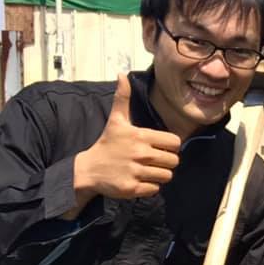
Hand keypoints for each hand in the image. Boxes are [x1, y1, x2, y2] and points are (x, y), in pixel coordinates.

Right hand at [74, 73, 181, 201]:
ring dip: (160, 175)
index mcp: (141, 136)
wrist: (89, 169)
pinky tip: (139, 180)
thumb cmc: (107, 144)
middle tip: (153, 160)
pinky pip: (155, 189)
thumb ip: (123, 98)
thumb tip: (122, 75)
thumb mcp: (116, 120)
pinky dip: (150, 187)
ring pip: (167, 176)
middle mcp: (140, 154)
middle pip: (174, 161)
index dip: (171, 146)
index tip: (160, 147)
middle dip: (166, 162)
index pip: (175, 142)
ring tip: (146, 170)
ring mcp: (136, 172)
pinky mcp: (132, 189)